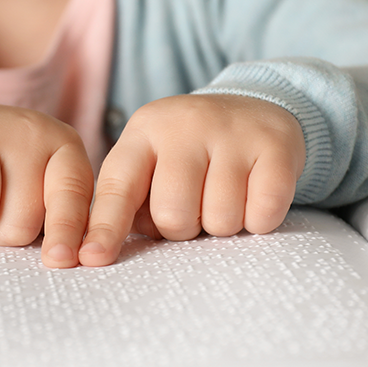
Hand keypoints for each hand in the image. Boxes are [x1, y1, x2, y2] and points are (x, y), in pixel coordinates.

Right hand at [0, 94, 93, 267]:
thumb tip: (66, 259)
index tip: (60, 260)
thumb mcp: (42, 183)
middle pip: (20, 223)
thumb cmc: (3, 168)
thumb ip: (61, 218)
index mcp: (64, 146)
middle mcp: (27, 132)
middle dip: (0, 231)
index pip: (72, 195)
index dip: (67, 232)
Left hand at [78, 94, 304, 265]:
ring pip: (220, 220)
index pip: (117, 188)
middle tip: (196, 206)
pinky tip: (255, 194)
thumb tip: (98, 254)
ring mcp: (232, 132)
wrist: (255, 107)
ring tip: (225, 196)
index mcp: (143, 133)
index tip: (92, 259)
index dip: (105, 228)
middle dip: (184, 228)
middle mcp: (184, 126)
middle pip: (173, 214)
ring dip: (223, 225)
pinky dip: (259, 220)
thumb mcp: (151, 164)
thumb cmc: (191, 155)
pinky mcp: (275, 145)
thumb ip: (127, 204)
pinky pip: (263, 214)